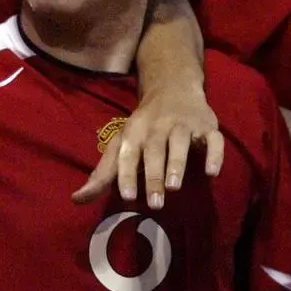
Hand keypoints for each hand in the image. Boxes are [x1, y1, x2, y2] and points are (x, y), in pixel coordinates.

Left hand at [72, 83, 223, 205]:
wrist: (173, 87)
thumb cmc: (144, 126)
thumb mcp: (121, 145)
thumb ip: (103, 174)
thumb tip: (76, 199)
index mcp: (134, 131)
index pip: (128, 153)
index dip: (126, 174)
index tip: (127, 197)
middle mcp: (158, 126)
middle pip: (154, 149)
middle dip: (153, 175)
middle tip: (154, 203)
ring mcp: (183, 124)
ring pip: (180, 142)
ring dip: (177, 163)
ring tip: (174, 187)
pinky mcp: (207, 126)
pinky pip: (213, 139)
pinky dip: (214, 154)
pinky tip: (211, 172)